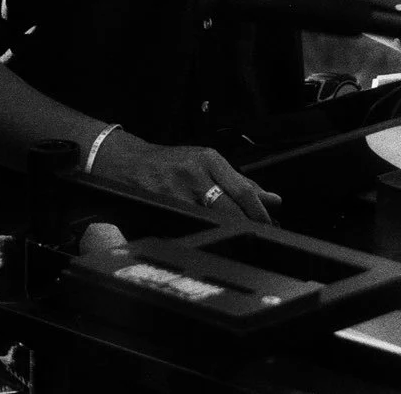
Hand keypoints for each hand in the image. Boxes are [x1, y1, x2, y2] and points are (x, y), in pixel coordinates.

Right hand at [89, 132, 281, 223]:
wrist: (128, 162)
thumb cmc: (170, 164)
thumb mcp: (206, 163)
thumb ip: (240, 182)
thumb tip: (272, 200)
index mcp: (209, 160)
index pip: (243, 190)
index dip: (259, 212)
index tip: (270, 224)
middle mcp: (193, 173)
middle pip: (229, 208)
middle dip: (246, 225)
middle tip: (258, 237)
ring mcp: (176, 192)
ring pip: (210, 220)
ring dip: (226, 232)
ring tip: (235, 240)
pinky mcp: (161, 207)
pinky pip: (187, 226)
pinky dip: (201, 234)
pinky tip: (206, 238)